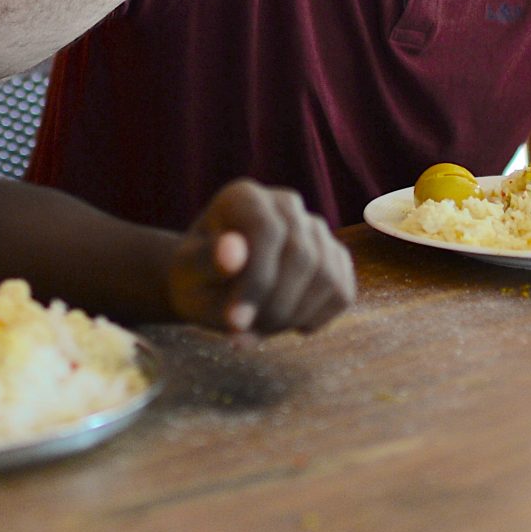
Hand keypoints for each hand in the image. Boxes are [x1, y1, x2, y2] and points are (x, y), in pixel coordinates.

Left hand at [167, 181, 355, 334]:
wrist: (212, 286)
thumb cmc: (197, 277)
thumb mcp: (188, 273)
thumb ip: (207, 262)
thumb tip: (232, 252)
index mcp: (244, 197)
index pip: (267, 231)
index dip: (256, 281)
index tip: (235, 322)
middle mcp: (285, 204)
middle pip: (302, 256)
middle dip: (274, 307)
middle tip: (242, 334)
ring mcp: (315, 229)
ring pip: (327, 276)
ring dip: (292, 317)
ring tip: (258, 329)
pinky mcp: (335, 256)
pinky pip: (341, 292)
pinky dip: (315, 318)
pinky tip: (285, 323)